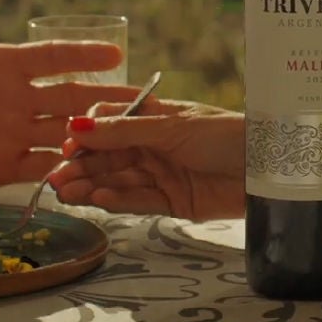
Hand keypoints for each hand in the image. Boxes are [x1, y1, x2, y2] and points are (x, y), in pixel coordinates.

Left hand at [0, 0, 133, 186]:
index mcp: (5, 67)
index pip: (54, 58)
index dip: (84, 55)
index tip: (115, 52)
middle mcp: (17, 100)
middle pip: (72, 98)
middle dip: (108, 99)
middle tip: (144, 99)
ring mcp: (12, 134)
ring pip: (63, 134)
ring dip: (90, 136)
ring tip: (121, 140)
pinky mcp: (1, 167)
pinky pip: (39, 169)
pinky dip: (62, 169)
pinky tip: (85, 173)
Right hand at [49, 96, 244, 220]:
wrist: (267, 166)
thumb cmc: (224, 132)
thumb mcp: (171, 127)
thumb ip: (124, 130)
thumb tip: (77, 125)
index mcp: (154, 118)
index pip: (110, 124)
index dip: (87, 135)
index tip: (68, 144)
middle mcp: (154, 146)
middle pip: (109, 156)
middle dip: (82, 166)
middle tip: (54, 178)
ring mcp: (163, 174)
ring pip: (119, 180)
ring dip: (92, 186)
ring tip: (67, 193)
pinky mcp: (174, 202)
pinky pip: (139, 201)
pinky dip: (118, 200)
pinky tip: (98, 198)